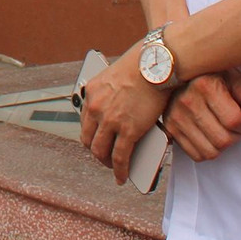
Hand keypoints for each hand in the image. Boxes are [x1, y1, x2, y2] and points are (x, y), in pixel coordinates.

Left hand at [78, 45, 172, 184]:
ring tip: (114, 169)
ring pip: (100, 151)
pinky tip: (123, 176)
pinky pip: (119, 158)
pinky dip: (120, 171)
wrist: (156, 63)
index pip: (85, 121)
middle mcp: (96, 107)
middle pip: (88, 139)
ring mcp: (110, 121)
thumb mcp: (117, 78)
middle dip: (96, 151)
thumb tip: (122, 111)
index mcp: (92, 93)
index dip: (91, 135)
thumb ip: (114, 96)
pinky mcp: (128, 131)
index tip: (97, 141)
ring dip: (106, 164)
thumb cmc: (144, 66)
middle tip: (104, 158)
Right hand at [163, 69, 240, 162]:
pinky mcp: (170, 128)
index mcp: (205, 86)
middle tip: (234, 122)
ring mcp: (176, 117)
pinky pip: (196, 155)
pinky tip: (208, 133)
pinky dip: (207, 149)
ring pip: (211, 152)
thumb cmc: (211, 74)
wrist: (178, 70)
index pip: (234, 121)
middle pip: (223, 140)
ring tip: (221, 127)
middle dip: (236, 135)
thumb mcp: (234, 79)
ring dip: (222, 144)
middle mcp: (187, 102)